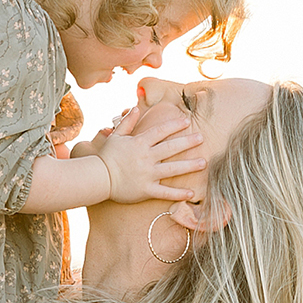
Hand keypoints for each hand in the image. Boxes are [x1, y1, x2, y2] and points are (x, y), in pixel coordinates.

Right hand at [92, 106, 206, 204]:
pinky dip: (178, 194)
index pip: (160, 131)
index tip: (186, 121)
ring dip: (189, 166)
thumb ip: (128, 122)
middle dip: (187, 142)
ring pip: (172, 169)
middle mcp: (146, 158)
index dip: (174, 125)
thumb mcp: (116, 136)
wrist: (98, 178)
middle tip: (201, 137)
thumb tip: (136, 107)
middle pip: (171, 148)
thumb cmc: (106, 157)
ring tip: (204, 162)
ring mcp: (147, 174)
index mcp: (139, 143)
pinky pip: (165, 192)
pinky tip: (192, 194)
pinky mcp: (146, 190)